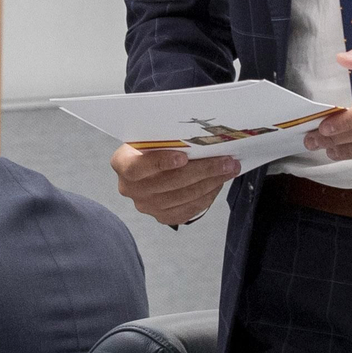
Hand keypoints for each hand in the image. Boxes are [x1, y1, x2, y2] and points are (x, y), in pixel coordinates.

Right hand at [109, 144, 238, 225]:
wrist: (147, 166)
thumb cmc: (150, 146)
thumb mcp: (149, 137)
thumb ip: (164, 138)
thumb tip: (200, 135)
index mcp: (122, 164)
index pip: (137, 168)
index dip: (160, 163)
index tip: (183, 157)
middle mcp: (130, 188)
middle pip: (169, 183)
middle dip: (202, 170)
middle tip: (226, 161)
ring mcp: (146, 206)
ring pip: (183, 197)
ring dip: (210, 183)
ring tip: (228, 169)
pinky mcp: (161, 217)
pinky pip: (188, 210)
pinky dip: (206, 197)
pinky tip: (218, 184)